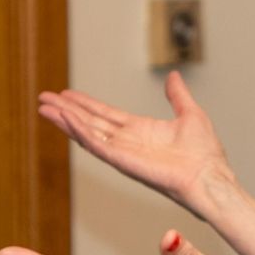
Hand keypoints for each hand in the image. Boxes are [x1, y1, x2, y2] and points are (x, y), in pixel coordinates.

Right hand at [38, 73, 231, 215]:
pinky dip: (80, 132)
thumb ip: (177, 96)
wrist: (211, 177)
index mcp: (140, 131)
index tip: (66, 94)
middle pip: (89, 123)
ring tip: (45, 107)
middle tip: (44, 98)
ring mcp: (123, 153)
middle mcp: (127, 142)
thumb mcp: (190, 114)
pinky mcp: (124, 162)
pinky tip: (66, 119)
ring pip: (87, 133)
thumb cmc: (205, 155)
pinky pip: (97, 146)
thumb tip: (173, 76)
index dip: (85, 104)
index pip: (105, 114)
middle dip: (67, 110)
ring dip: (65, 120)